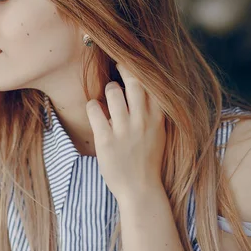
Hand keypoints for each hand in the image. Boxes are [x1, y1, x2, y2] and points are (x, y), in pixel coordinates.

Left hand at [86, 64, 165, 203]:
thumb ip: (153, 111)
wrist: (140, 190)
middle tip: (116, 62)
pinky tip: (96, 113)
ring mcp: (124, 130)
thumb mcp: (158, 132)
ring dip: (107, 90)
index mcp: (158, 118)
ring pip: (112, 91)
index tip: (134, 60)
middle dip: (124, 67)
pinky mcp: (106, 139)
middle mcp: (143, 121)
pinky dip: (92, 106)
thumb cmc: (147, 159)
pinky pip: (94, 109)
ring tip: (107, 99)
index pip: (153, 84)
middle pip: (134, 81)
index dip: (142, 68)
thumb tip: (141, 85)